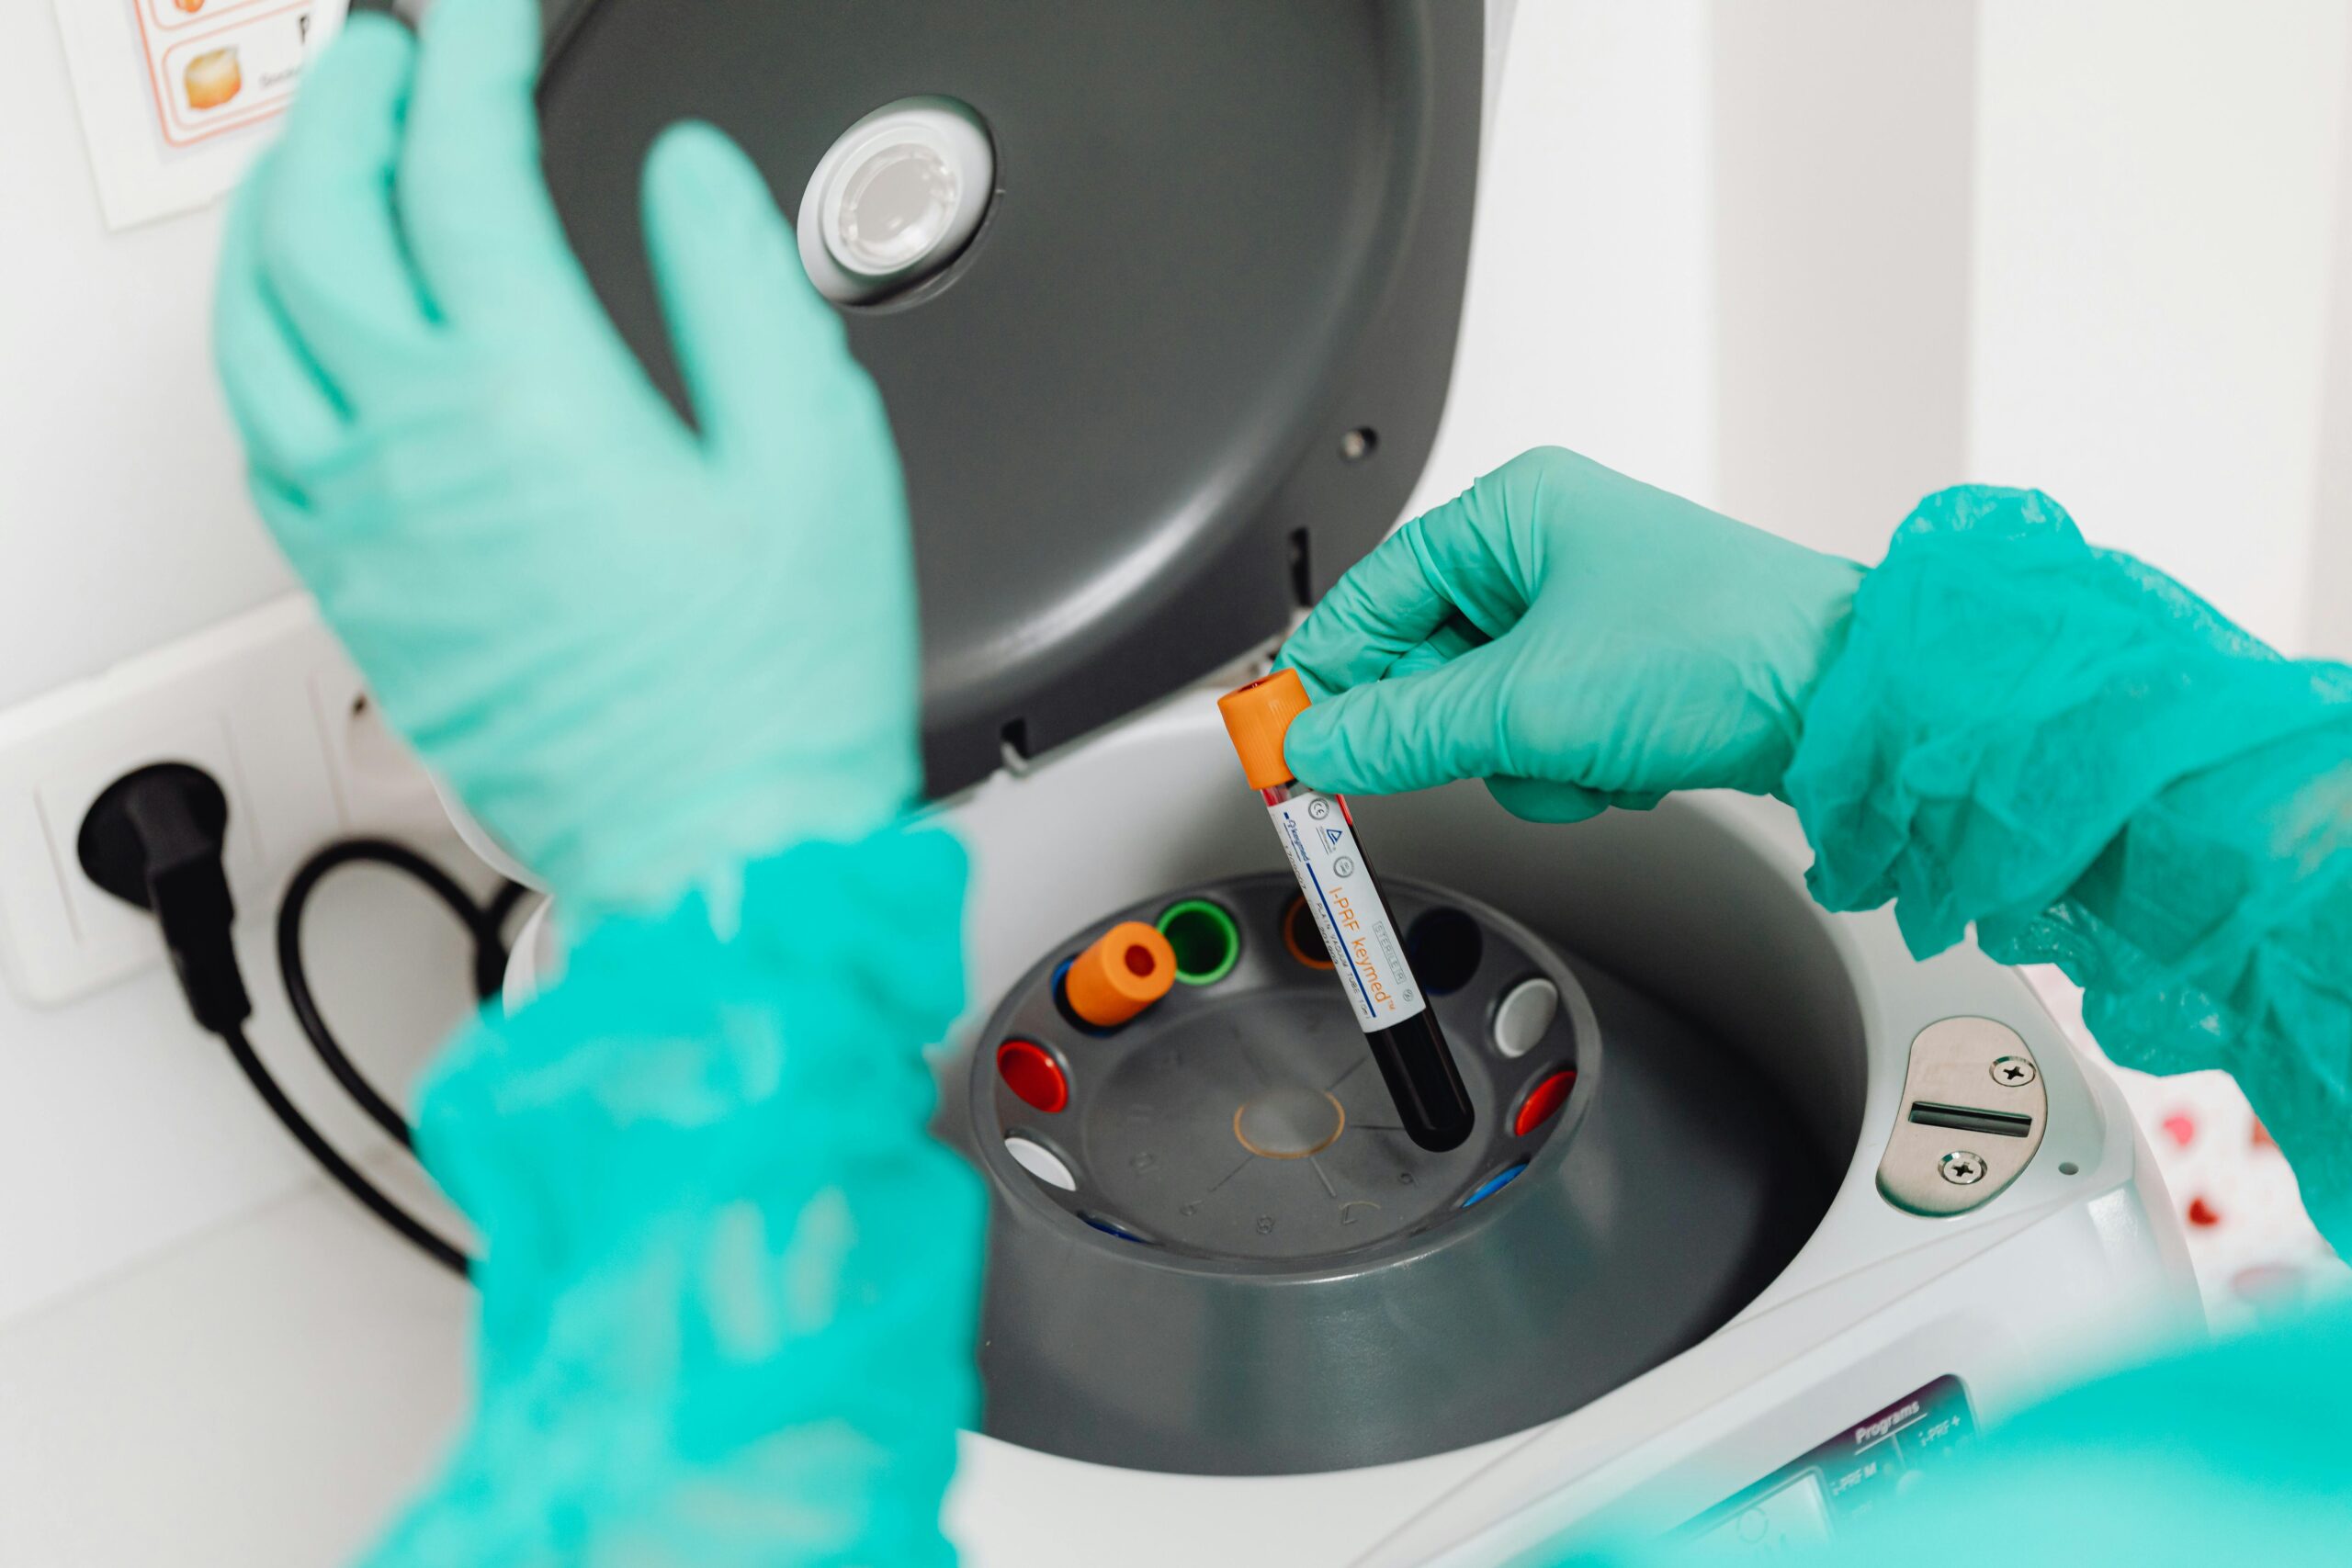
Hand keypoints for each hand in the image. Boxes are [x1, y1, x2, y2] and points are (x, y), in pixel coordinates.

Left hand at [213, 0, 915, 912]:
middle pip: (318, 219)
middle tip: (396, 52)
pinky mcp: (362, 602)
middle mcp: (416, 453)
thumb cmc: (772, 694)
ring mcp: (369, 532)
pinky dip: (267, 346)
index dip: (476, 57)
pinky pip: (266, 441)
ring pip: (254, 325)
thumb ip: (743, 286)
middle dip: (350, 104)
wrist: (717, 855)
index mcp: (530, 397)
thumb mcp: (816, 456)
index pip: (460, 167)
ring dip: (277, 211)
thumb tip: (691, 181)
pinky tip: (305, 335)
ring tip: (324, 161)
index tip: (496, 18)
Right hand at [1278, 447, 1864, 821]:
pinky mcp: (1622, 674)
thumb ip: (1402, 730)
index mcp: (1514, 515)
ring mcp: (1587, 615)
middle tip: (1459, 761)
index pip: (1369, 597)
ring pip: (1481, 713)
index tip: (1283, 741)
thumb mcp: (1530, 702)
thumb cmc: (1729, 650)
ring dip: (1523, 757)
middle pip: (1421, 662)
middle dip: (1454, 728)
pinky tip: (1623, 764)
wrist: (1857, 704)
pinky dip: (1571, 767)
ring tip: (1583, 754)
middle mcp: (1548, 551)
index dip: (1321, 675)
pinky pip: (1542, 735)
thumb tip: (1317, 744)